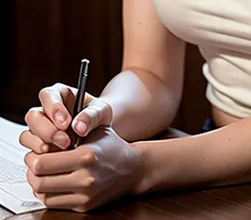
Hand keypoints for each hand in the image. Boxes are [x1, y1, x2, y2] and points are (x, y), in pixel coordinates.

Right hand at [21, 82, 112, 152]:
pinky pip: (30, 151)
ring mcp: (40, 129)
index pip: (48, 96)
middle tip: (66, 141)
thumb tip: (79, 127)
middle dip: (48, 131)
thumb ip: (91, 115)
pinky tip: (56, 159)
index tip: (66, 123)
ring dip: (41, 144)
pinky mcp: (39, 145)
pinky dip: (41, 156)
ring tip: (60, 150)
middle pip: (33, 117)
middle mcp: (45, 110)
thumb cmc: (99, 116)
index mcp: (59, 94)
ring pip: (27, 135)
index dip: (54, 109)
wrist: (100, 133)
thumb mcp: (101, 111)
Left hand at [24, 126, 140, 211]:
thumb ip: (71, 131)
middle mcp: (85, 178)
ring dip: (38, 184)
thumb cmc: (111, 145)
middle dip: (32, 172)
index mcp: (85, 156)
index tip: (35, 152)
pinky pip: (55, 203)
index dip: (33, 158)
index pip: (43, 163)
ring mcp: (84, 196)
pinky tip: (53, 182)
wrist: (132, 168)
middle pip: (39, 182)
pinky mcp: (84, 207)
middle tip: (34, 163)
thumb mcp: (95, 129)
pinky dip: (49, 194)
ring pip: (44, 196)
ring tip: (42, 173)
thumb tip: (43, 138)